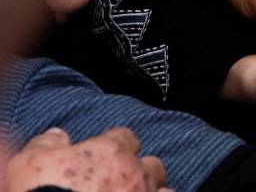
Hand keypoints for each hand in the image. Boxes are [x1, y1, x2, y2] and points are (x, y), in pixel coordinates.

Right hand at [6, 127, 167, 191]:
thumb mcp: (27, 164)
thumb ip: (46, 144)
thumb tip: (55, 135)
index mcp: (107, 152)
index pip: (125, 137)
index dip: (117, 146)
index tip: (109, 155)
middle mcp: (131, 173)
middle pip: (151, 164)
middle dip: (141, 171)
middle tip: (124, 183)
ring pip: (163, 188)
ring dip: (153, 191)